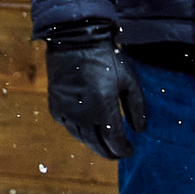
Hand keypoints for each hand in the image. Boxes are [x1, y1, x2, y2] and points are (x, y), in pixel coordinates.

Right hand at [45, 28, 147, 159]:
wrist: (74, 40)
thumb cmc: (106, 59)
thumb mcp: (129, 81)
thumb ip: (137, 108)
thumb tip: (139, 131)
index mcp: (103, 107)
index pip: (114, 141)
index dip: (123, 149)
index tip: (130, 150)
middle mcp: (82, 114)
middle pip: (96, 145)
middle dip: (109, 152)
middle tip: (118, 153)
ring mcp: (66, 111)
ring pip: (81, 138)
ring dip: (94, 143)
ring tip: (104, 143)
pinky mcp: (55, 106)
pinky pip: (68, 127)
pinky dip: (79, 131)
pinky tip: (88, 128)